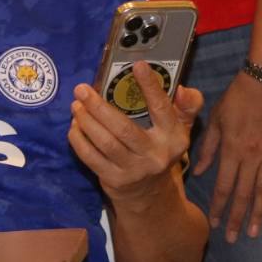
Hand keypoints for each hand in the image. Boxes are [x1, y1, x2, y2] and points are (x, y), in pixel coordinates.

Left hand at [69, 61, 201, 208]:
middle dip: (99, 107)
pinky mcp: (114, 180)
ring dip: (86, 122)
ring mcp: (133, 170)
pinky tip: (74, 126)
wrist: (151, 196)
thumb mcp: (181, 129)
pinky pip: (91, 158)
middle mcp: (154, 155)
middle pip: (123, 128)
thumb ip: (187, 107)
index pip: (162, 109)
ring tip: (76, 105)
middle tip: (82, 89)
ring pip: (105, 143)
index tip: (137, 65)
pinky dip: (79, 141)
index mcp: (172, 138)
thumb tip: (182, 89)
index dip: (150, 87)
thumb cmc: (162, 150)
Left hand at [191, 69, 261, 242]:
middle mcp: (252, 157)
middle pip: (243, 194)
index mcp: (233, 149)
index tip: (214, 222)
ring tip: (254, 232)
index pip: (224, 186)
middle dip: (236, 218)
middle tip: (231, 237)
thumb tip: (197, 170)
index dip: (219, 206)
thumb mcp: (217, 118)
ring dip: (258, 213)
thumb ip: (208, 147)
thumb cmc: (239, 95)